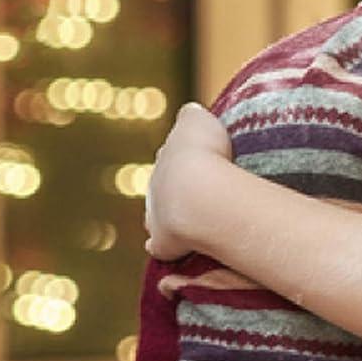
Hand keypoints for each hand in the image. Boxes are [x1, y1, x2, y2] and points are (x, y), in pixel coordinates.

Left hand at [144, 102, 232, 259]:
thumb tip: (190, 111)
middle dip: (174, 187)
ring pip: (156, 215)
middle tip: (196, 191)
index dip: (184, 157)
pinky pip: (160, 245)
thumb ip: (192, 116)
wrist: (198, 194)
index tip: (198, 160)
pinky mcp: (164, 242)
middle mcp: (156, 184)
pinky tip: (171, 249)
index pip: (171, 155)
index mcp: (167, 155)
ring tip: (187, 220)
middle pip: (162, 185)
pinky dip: (163, 246)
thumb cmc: (205, 154)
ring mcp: (157, 214)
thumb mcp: (200, 121)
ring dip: (168, 216)